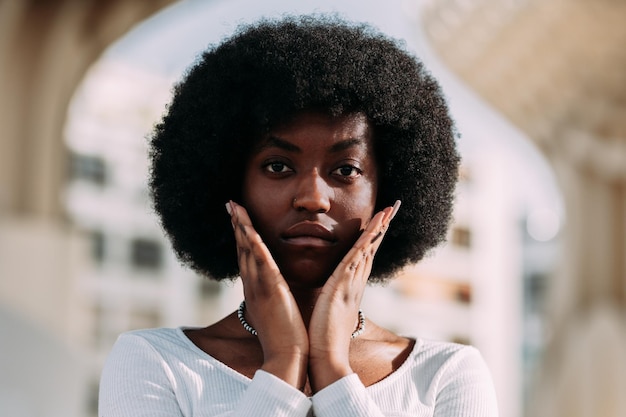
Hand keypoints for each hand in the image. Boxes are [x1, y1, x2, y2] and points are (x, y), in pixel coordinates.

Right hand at [227, 201, 308, 389]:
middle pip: (242, 248)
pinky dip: (253, 243)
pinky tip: (249, 228)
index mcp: (255, 290)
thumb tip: (276, 289)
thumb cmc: (285, 337)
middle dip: (237, 225)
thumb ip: (274, 297)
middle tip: (231, 204)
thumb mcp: (276, 312)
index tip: (238, 218)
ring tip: (236, 207)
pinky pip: (260, 261)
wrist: (286, 357)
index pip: (246, 257)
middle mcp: (252, 285)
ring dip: (241, 227)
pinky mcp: (270, 289)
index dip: (241, 236)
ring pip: (247, 250)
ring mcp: (259, 287)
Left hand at [308, 200, 400, 390]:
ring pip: (367, 250)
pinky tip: (370, 230)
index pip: (365, 255)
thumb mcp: (330, 308)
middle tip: (393, 207)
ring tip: (386, 210)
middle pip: (372, 248)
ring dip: (377, 230)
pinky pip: (355, 259)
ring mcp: (351, 284)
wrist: (326, 355)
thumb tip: (332, 291)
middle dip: (382, 227)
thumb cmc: (324, 335)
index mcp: (351, 286)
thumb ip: (334, 296)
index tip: (381, 219)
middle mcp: (355, 282)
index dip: (374, 236)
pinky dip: (364, 244)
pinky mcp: (342, 287)